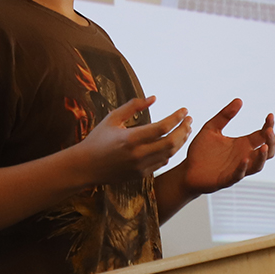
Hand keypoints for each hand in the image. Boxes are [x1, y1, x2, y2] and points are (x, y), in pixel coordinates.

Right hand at [73, 95, 192, 184]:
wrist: (85, 167)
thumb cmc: (98, 139)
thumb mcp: (113, 118)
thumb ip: (133, 106)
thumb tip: (154, 98)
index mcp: (130, 138)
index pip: (162, 127)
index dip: (176, 118)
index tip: (184, 110)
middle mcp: (137, 154)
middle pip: (171, 142)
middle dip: (184, 129)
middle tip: (189, 119)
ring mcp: (140, 167)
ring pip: (169, 154)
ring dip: (180, 141)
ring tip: (185, 129)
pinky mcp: (141, 175)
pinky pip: (162, 163)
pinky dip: (170, 152)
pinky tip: (172, 143)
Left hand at [181, 99, 274, 196]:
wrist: (187, 169)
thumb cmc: (201, 151)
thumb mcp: (211, 128)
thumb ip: (224, 115)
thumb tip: (239, 100)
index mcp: (242, 144)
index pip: (262, 135)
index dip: (268, 126)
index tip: (270, 115)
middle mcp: (243, 156)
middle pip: (267, 151)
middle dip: (271, 141)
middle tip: (269, 130)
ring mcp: (237, 169)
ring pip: (257, 166)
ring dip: (262, 157)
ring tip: (264, 146)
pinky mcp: (226, 179)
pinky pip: (238, 175)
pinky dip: (243, 168)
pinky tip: (244, 160)